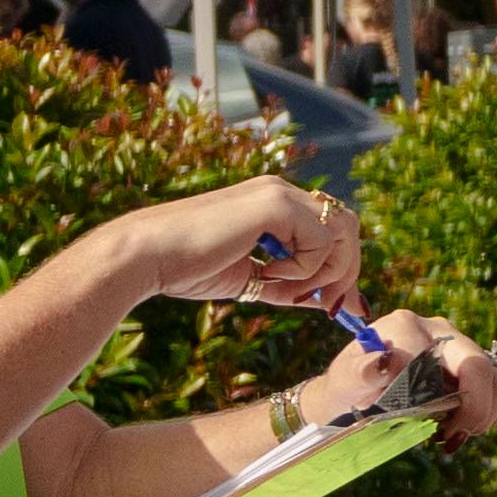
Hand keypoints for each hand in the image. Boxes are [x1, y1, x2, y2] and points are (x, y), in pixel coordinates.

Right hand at [117, 180, 358, 317]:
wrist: (148, 258)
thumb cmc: (187, 269)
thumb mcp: (252, 280)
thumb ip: (289, 284)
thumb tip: (326, 300)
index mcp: (274, 204)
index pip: (332, 228)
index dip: (342, 266)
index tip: (335, 304)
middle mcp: (281, 192)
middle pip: (347, 227)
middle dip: (346, 271)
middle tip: (328, 305)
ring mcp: (279, 193)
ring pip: (342, 232)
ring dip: (325, 272)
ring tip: (287, 290)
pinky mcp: (274, 204)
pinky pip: (321, 240)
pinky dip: (306, 267)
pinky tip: (270, 274)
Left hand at [313, 306, 496, 447]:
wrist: (357, 392)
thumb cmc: (349, 387)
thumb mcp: (344, 381)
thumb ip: (359, 370)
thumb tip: (381, 362)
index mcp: (406, 326)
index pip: (435, 359)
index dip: (431, 397)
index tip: (415, 421)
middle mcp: (441, 330)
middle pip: (477, 365)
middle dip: (471, 408)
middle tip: (451, 436)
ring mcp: (464, 347)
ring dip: (484, 414)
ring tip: (458, 431)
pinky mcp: (480, 367)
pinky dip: (494, 412)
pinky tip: (467, 424)